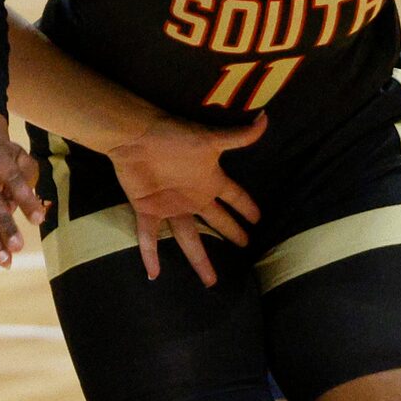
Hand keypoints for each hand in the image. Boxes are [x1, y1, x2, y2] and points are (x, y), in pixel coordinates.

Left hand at [109, 114, 264, 286]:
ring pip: (189, 239)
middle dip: (231, 234)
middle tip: (245, 246)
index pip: (234, 197)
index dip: (246, 207)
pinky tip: (154, 275)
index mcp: (209, 181)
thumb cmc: (173, 136)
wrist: (135, 137)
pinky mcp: (147, 210)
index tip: (259, 219)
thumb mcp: (209, 139)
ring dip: (199, 260)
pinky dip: (150, 256)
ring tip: (211, 281)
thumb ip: (238, 136)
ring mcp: (170, 206)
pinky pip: (150, 238)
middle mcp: (192, 197)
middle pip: (216, 222)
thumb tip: (265, 118)